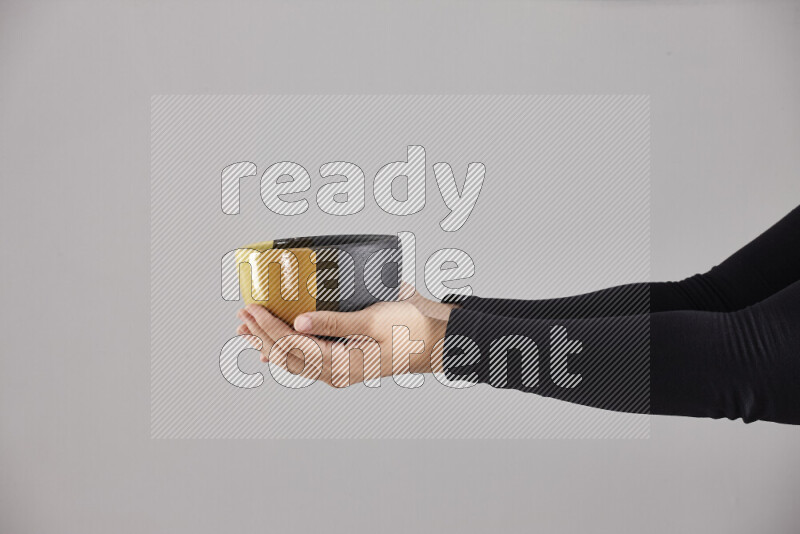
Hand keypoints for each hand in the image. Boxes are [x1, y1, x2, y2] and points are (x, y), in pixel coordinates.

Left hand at [236, 291, 456, 386]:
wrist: (436, 339)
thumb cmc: (411, 329)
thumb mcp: (373, 320)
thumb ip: (334, 321)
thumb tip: (299, 323)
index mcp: (342, 364)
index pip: (293, 346)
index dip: (268, 327)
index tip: (252, 309)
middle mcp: (337, 371)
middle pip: (287, 356)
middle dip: (261, 335)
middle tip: (243, 314)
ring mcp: (340, 368)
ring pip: (294, 359)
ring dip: (270, 342)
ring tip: (250, 327)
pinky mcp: (344, 359)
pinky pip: (307, 358)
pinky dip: (288, 348)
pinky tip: (277, 341)